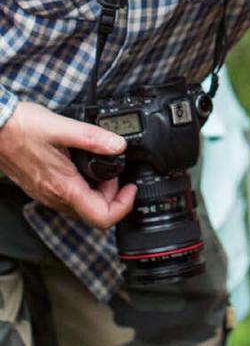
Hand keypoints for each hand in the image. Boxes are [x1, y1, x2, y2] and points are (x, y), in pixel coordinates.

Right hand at [0, 102, 135, 228]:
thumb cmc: (22, 128)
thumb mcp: (64, 128)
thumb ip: (95, 138)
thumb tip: (119, 145)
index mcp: (64, 186)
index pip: (101, 217)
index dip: (124, 205)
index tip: (131, 187)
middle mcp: (54, 196)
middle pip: (93, 213)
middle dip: (112, 194)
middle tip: (116, 171)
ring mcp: (45, 194)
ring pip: (80, 206)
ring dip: (98, 190)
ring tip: (102, 165)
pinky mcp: (40, 187)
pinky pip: (68, 197)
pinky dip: (83, 186)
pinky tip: (84, 165)